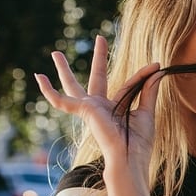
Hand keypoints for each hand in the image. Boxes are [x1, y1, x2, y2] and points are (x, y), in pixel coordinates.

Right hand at [33, 35, 161, 186]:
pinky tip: (39, 77)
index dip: (143, 75)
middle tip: (99, 38)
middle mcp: (101, 107)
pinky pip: (61, 101)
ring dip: (64, 69)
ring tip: (55, 53)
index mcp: (116, 108)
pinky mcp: (84, 111)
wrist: (130, 157)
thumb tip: (157, 70)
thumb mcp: (146, 112)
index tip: (155, 65)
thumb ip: (149, 91)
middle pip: (96, 78)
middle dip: (99, 59)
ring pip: (73, 86)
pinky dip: (49, 91)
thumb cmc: (138, 142)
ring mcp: (90, 109)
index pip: (129, 85)